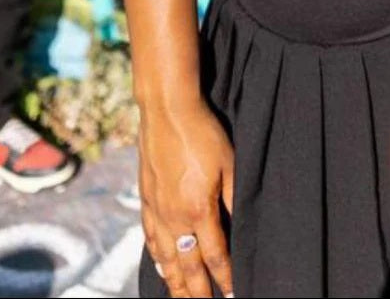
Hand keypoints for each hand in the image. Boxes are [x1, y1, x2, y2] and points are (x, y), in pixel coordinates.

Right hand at [139, 99, 234, 297]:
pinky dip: (158, 259)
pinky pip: (151, 239)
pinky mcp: (146, 199)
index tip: (234, 294)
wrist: (167, 109)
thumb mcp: (230, 163)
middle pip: (188, 267)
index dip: (226, 278)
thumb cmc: (203, 132)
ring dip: (176, 284)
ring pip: (167, 259)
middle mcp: (175, 218)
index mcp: (199, 210)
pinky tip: (162, 267)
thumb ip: (234, 198)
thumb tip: (242, 226)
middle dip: (199, 293)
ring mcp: (157, 210)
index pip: (215, 256)